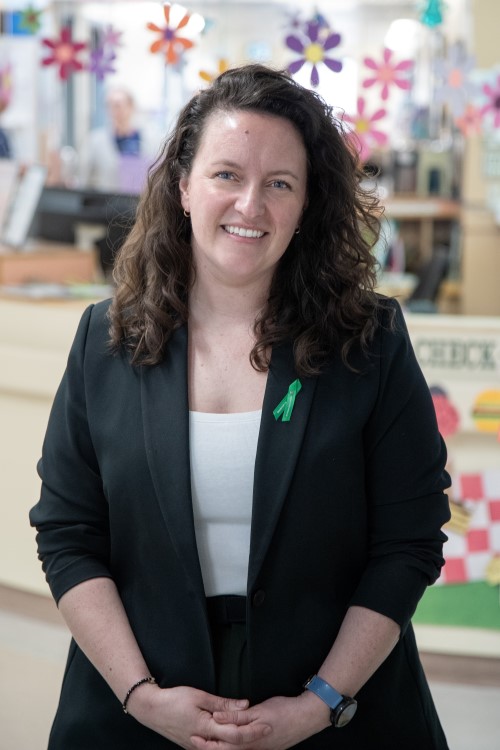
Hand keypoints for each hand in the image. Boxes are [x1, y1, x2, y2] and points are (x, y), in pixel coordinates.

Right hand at [128, 683, 271, 748]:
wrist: (151, 710)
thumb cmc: (174, 700)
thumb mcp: (199, 696)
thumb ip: (223, 703)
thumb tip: (244, 705)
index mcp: (207, 728)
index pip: (236, 735)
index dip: (253, 731)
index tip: (267, 726)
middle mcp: (203, 742)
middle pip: (232, 747)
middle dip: (251, 740)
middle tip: (267, 730)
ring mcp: (197, 746)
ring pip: (223, 749)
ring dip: (240, 744)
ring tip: (255, 735)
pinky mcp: (193, 745)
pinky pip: (214, 748)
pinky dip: (227, 745)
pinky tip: (234, 740)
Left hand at [194, 691, 330, 749]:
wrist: (306, 717)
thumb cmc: (283, 711)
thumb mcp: (257, 710)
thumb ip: (236, 715)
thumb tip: (217, 717)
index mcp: (248, 741)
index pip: (222, 746)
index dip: (207, 743)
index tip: (193, 737)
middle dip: (211, 748)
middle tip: (196, 740)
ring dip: (222, 747)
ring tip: (210, 741)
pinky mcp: (266, 748)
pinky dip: (234, 747)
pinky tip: (232, 742)